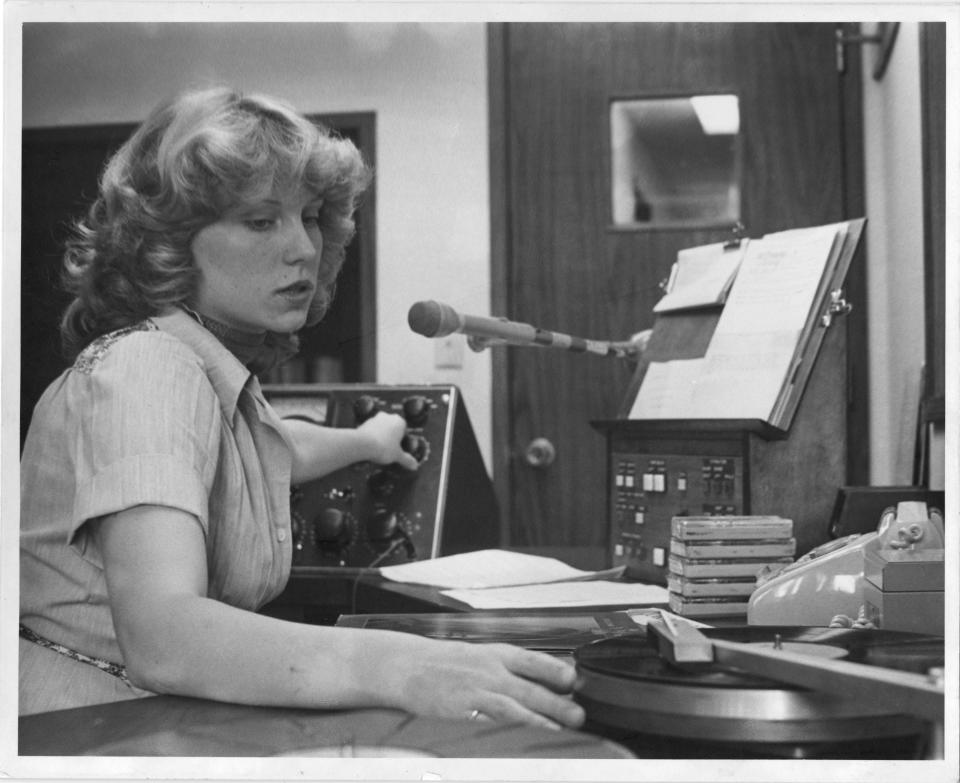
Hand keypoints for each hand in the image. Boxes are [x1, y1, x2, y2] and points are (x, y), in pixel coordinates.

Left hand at [357, 412, 419, 470]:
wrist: (362, 444)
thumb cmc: (383, 448)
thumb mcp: (397, 456)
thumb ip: (407, 460)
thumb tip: (415, 466)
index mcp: (399, 421)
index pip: (403, 430)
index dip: (401, 440)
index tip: (398, 449)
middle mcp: (388, 416)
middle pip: (391, 428)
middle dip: (391, 437)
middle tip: (388, 449)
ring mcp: (375, 418)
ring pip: (380, 428)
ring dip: (380, 436)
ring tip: (378, 449)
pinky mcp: (364, 422)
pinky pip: (370, 430)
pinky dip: (371, 436)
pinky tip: (370, 447)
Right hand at [393, 639, 585, 729]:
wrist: (406, 665)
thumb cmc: (441, 664)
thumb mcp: (477, 657)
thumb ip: (504, 668)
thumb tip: (534, 681)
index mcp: (496, 653)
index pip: (535, 660)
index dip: (558, 670)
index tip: (577, 681)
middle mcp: (491, 668)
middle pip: (533, 685)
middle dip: (560, 701)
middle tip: (580, 713)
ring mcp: (478, 687)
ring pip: (519, 702)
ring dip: (544, 716)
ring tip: (564, 727)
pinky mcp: (464, 705)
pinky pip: (495, 716)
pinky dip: (515, 724)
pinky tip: (527, 734)